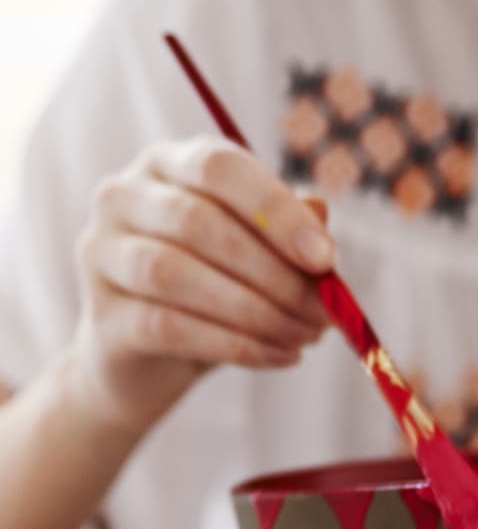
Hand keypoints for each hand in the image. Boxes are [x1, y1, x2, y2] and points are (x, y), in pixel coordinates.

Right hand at [72, 136, 332, 433]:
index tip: (325, 259)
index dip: (275, 211)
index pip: (219, 167)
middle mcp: (124, 196)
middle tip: (321, 314)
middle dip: (273, 273)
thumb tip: (321, 216)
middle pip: (198, 222)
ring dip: (255, 312)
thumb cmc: (212, 294)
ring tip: (304, 337)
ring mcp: (101, 252)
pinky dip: (235, 345)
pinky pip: (168, 326)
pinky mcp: (101, 315)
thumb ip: (287, 232)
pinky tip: (280, 356)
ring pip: (176, 274)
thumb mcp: (259, 257)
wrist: (147, 364)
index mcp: (169, 164)